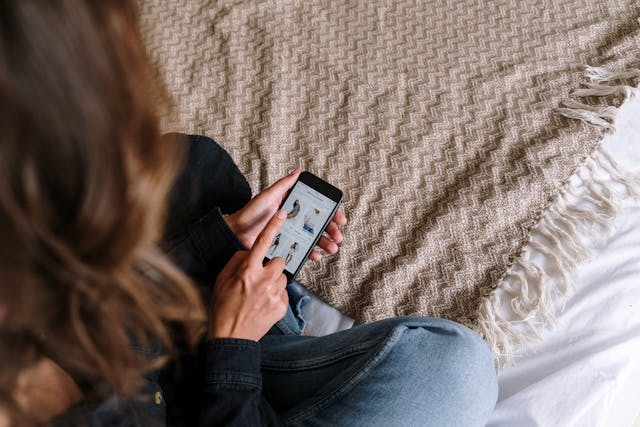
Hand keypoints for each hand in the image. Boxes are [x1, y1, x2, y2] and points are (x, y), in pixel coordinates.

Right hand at [209, 209, 288, 340]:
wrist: (231, 338)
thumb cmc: (223, 307)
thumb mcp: (222, 280)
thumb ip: (237, 262)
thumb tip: (249, 254)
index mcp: (247, 271)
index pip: (263, 243)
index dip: (273, 226)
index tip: (282, 215)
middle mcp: (263, 280)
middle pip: (279, 261)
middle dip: (271, 266)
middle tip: (260, 277)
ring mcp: (274, 294)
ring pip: (283, 277)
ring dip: (274, 282)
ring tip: (259, 294)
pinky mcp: (282, 307)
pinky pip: (284, 293)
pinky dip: (276, 296)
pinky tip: (263, 305)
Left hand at [224, 169, 347, 260]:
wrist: (236, 234)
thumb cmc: (250, 213)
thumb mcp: (267, 196)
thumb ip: (283, 185)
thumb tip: (297, 171)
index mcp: (292, 204)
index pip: (317, 207)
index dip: (331, 212)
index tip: (340, 218)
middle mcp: (294, 218)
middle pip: (319, 224)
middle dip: (331, 230)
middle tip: (338, 236)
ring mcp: (291, 233)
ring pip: (313, 238)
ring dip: (325, 243)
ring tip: (332, 248)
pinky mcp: (286, 245)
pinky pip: (302, 250)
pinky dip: (311, 253)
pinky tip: (317, 256)